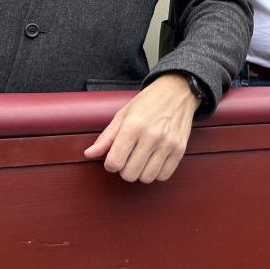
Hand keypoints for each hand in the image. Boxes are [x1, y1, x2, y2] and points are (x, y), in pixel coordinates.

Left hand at [83, 73, 200, 182]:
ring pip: (147, 177)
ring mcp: (168, 143)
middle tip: (128, 158)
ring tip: (141, 159)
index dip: (110, 164)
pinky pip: (164, 175)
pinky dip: (156, 173)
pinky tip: (154, 161)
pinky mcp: (180, 149)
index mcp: (133, 126)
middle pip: (130, 174)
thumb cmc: (148, 101)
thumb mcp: (123, 114)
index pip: (114, 162)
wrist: (178, 91)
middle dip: (124, 169)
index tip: (114, 158)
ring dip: (141, 172)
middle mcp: (151, 136)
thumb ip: (106, 137)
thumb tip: (89, 154)